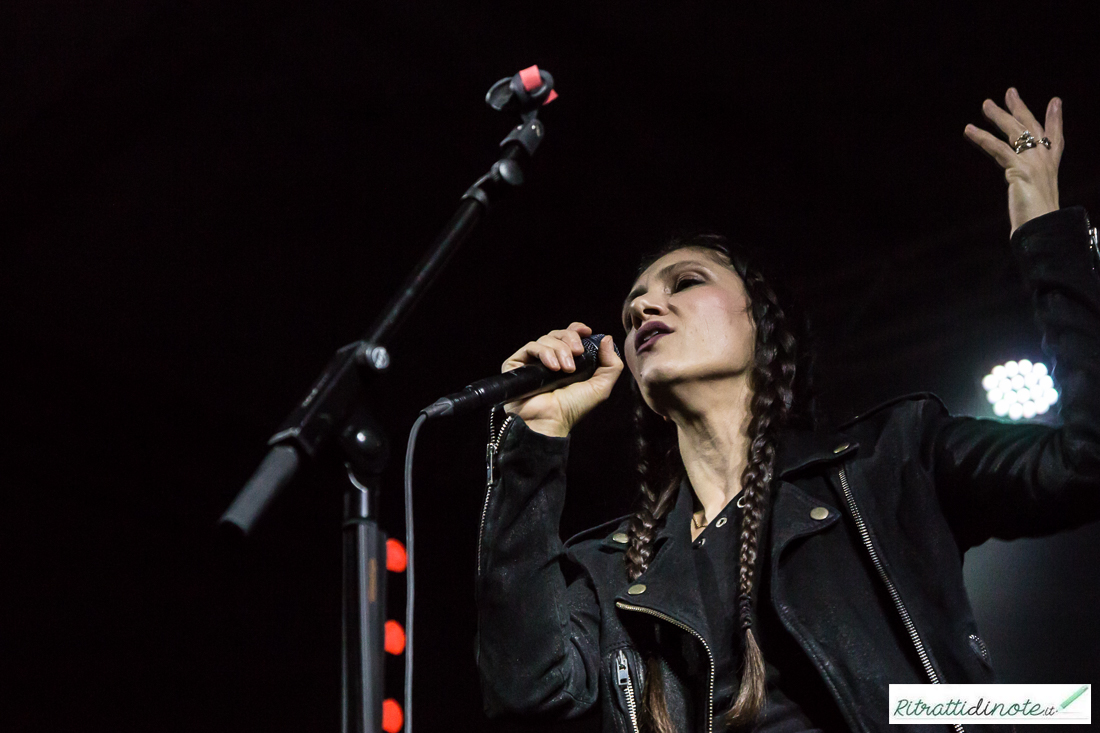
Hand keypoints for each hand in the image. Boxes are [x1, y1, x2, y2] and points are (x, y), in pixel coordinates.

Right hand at [501, 322, 623, 436]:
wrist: (550, 421)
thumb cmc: (573, 408)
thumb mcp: (600, 387)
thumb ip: (612, 364)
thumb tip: (606, 338)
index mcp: (567, 361)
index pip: (568, 335)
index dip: (576, 330)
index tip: (586, 331)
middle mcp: (549, 359)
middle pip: (558, 334)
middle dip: (570, 339)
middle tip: (578, 353)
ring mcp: (532, 361)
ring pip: (546, 339)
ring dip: (560, 350)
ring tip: (565, 369)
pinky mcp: (517, 363)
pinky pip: (531, 347)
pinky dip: (545, 353)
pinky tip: (553, 368)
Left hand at [964, 87, 1061, 235]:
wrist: (1042, 229)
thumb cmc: (1038, 222)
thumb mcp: (1035, 201)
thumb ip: (1029, 192)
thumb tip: (1023, 196)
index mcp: (1051, 168)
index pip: (1055, 138)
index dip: (1054, 119)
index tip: (1054, 102)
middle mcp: (1045, 161)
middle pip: (1032, 127)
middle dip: (1020, 108)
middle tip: (1010, 92)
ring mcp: (1034, 163)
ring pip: (1015, 132)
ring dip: (998, 115)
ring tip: (985, 104)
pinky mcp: (1020, 169)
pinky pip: (998, 148)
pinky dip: (982, 138)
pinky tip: (969, 130)